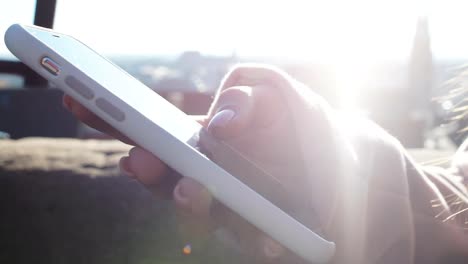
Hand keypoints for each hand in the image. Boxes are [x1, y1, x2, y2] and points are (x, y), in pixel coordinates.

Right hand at [63, 65, 298, 260]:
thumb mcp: (272, 98)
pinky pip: (251, 243)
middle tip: (138, 159)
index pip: (148, 136)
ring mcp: (229, 209)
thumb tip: (219, 126)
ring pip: (201, 215)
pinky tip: (269, 241)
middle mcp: (205, 179)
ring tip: (193, 188)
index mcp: (199, 145)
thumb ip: (244, 98)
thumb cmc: (295, 126)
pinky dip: (257, 242)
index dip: (113, 122)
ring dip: (192, 204)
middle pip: (164, 180)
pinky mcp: (258, 233)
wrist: (337, 160)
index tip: (80, 105)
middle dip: (149, 171)